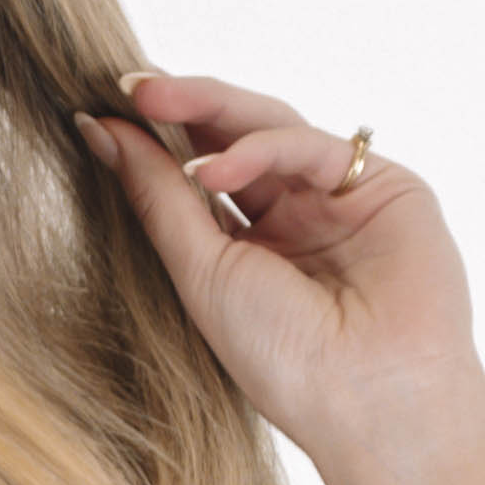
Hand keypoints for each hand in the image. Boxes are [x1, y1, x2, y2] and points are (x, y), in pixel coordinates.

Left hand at [74, 70, 484, 484]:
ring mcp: (340, 199)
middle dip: (180, 108)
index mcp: (249, 247)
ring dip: (211, 110)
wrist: (370, 399)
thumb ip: (157, 199)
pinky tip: (213, 167)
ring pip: (271, 128)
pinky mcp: (384, 186)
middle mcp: (294, 218)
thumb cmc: (283, 360)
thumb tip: (101, 129)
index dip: (156, 140)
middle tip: (127, 85)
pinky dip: (260, 147)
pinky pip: (313, 145)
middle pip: (233, 139)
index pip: (199, 174)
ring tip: (153, 101)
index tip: (100, 111)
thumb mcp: (200, 273)